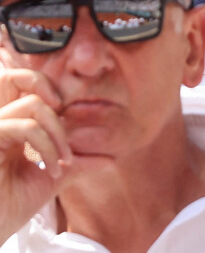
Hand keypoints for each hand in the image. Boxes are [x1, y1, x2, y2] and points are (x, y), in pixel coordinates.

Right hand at [0, 68, 72, 242]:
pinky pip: (24, 126)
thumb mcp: (50, 179)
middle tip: (67, 135)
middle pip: (23, 81)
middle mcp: (0, 121)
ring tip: (64, 161)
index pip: (27, 87)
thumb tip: (109, 160)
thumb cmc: (11, 207)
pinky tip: (53, 169)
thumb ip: (75, 164)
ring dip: (57, 132)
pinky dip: (47, 145)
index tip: (70, 121)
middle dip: (53, 102)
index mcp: (10, 124)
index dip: (50, 90)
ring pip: (32, 104)